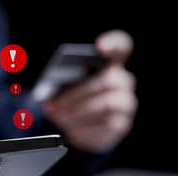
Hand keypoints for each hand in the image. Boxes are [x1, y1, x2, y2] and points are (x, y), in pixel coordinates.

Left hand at [43, 30, 136, 152]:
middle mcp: (123, 82)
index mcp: (109, 65)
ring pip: (106, 105)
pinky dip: (85, 127)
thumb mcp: (67, 88)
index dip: (113, 44)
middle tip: (58, 103)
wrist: (83, 128)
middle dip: (78, 93)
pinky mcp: (121, 125)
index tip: (99, 47)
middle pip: (107, 81)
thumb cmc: (74, 100)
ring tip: (61, 116)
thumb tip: (52, 95)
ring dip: (79, 111)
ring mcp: (125, 104)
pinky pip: (106, 125)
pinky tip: (70, 127)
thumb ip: (63, 84)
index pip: (120, 47)